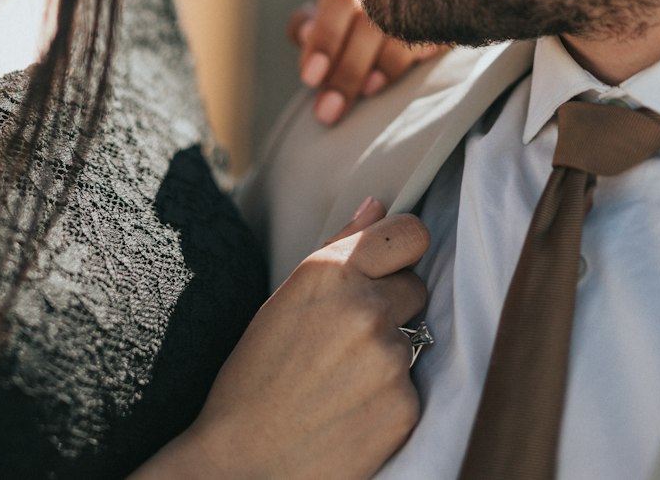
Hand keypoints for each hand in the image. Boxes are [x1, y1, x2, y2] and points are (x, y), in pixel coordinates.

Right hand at [155, 203, 428, 479]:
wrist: (243, 463)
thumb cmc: (255, 376)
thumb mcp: (287, 298)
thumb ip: (340, 246)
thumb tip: (378, 206)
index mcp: (331, 271)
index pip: (411, 233)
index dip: (404, 248)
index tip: (394, 263)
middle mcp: (365, 307)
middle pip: (416, 285)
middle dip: (393, 304)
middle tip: (350, 336)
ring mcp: (388, 358)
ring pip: (415, 337)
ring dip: (390, 351)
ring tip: (345, 377)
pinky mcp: (404, 407)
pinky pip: (413, 386)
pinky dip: (391, 396)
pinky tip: (353, 409)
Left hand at [289, 0, 445, 124]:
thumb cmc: (357, 5)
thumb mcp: (328, 9)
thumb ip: (312, 25)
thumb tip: (303, 35)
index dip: (325, 38)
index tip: (310, 78)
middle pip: (368, 24)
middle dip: (347, 73)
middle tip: (328, 112)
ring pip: (403, 32)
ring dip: (383, 68)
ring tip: (366, 92)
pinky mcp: (448, 13)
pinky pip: (435, 37)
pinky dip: (416, 59)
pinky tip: (397, 78)